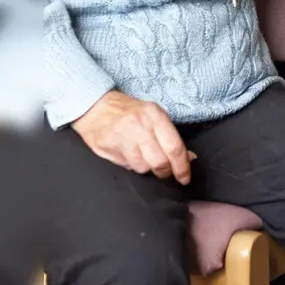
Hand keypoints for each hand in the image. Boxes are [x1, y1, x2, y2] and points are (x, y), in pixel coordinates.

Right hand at [74, 91, 193, 184]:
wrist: (95, 106)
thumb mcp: (154, 116)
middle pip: (160, 162)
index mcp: (154, 115)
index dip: (182, 167)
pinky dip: (131, 165)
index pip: (174, 147)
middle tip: (164, 172)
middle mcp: (139, 125)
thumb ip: (171, 137)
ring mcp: (122, 136)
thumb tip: (189, 158)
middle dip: (165, 172)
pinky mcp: (107, 146)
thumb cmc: (129, 112)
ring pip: (143, 168)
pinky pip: (126, 166)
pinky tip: (129, 154)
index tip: (185, 178)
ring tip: (143, 157)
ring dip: (146, 168)